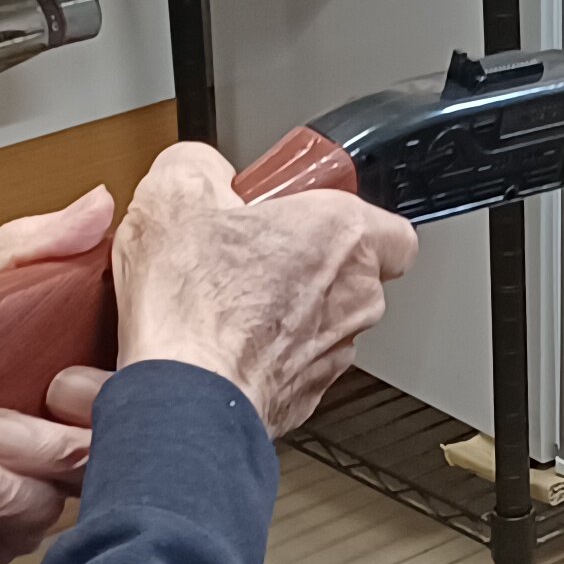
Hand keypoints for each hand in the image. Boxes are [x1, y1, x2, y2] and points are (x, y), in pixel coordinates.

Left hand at [0, 187, 118, 563]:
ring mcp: (32, 488)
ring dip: (30, 453)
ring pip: (79, 479)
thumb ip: (17, 254)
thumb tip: (97, 207)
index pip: (131, 364)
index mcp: (60, 372)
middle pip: (120, 430)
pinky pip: (25, 524)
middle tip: (53, 390)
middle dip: (89, 410)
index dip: (139, 356)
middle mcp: (56, 434)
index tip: (126, 337)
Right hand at [113, 141, 415, 432]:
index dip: (343, 217)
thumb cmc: (194, 306)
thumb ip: (200, 166)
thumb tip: (201, 173)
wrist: (184, 396)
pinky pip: (291, 363)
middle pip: (348, 272)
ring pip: (319, 321)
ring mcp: (335, 351)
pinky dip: (260, 353)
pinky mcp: (305, 395)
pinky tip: (215, 341)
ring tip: (220, 301)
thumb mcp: (176, 194)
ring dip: (279, 311)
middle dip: (300, 263)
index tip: (298, 211)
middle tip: (247, 253)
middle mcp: (355, 296)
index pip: (388, 224)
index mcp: (342, 234)